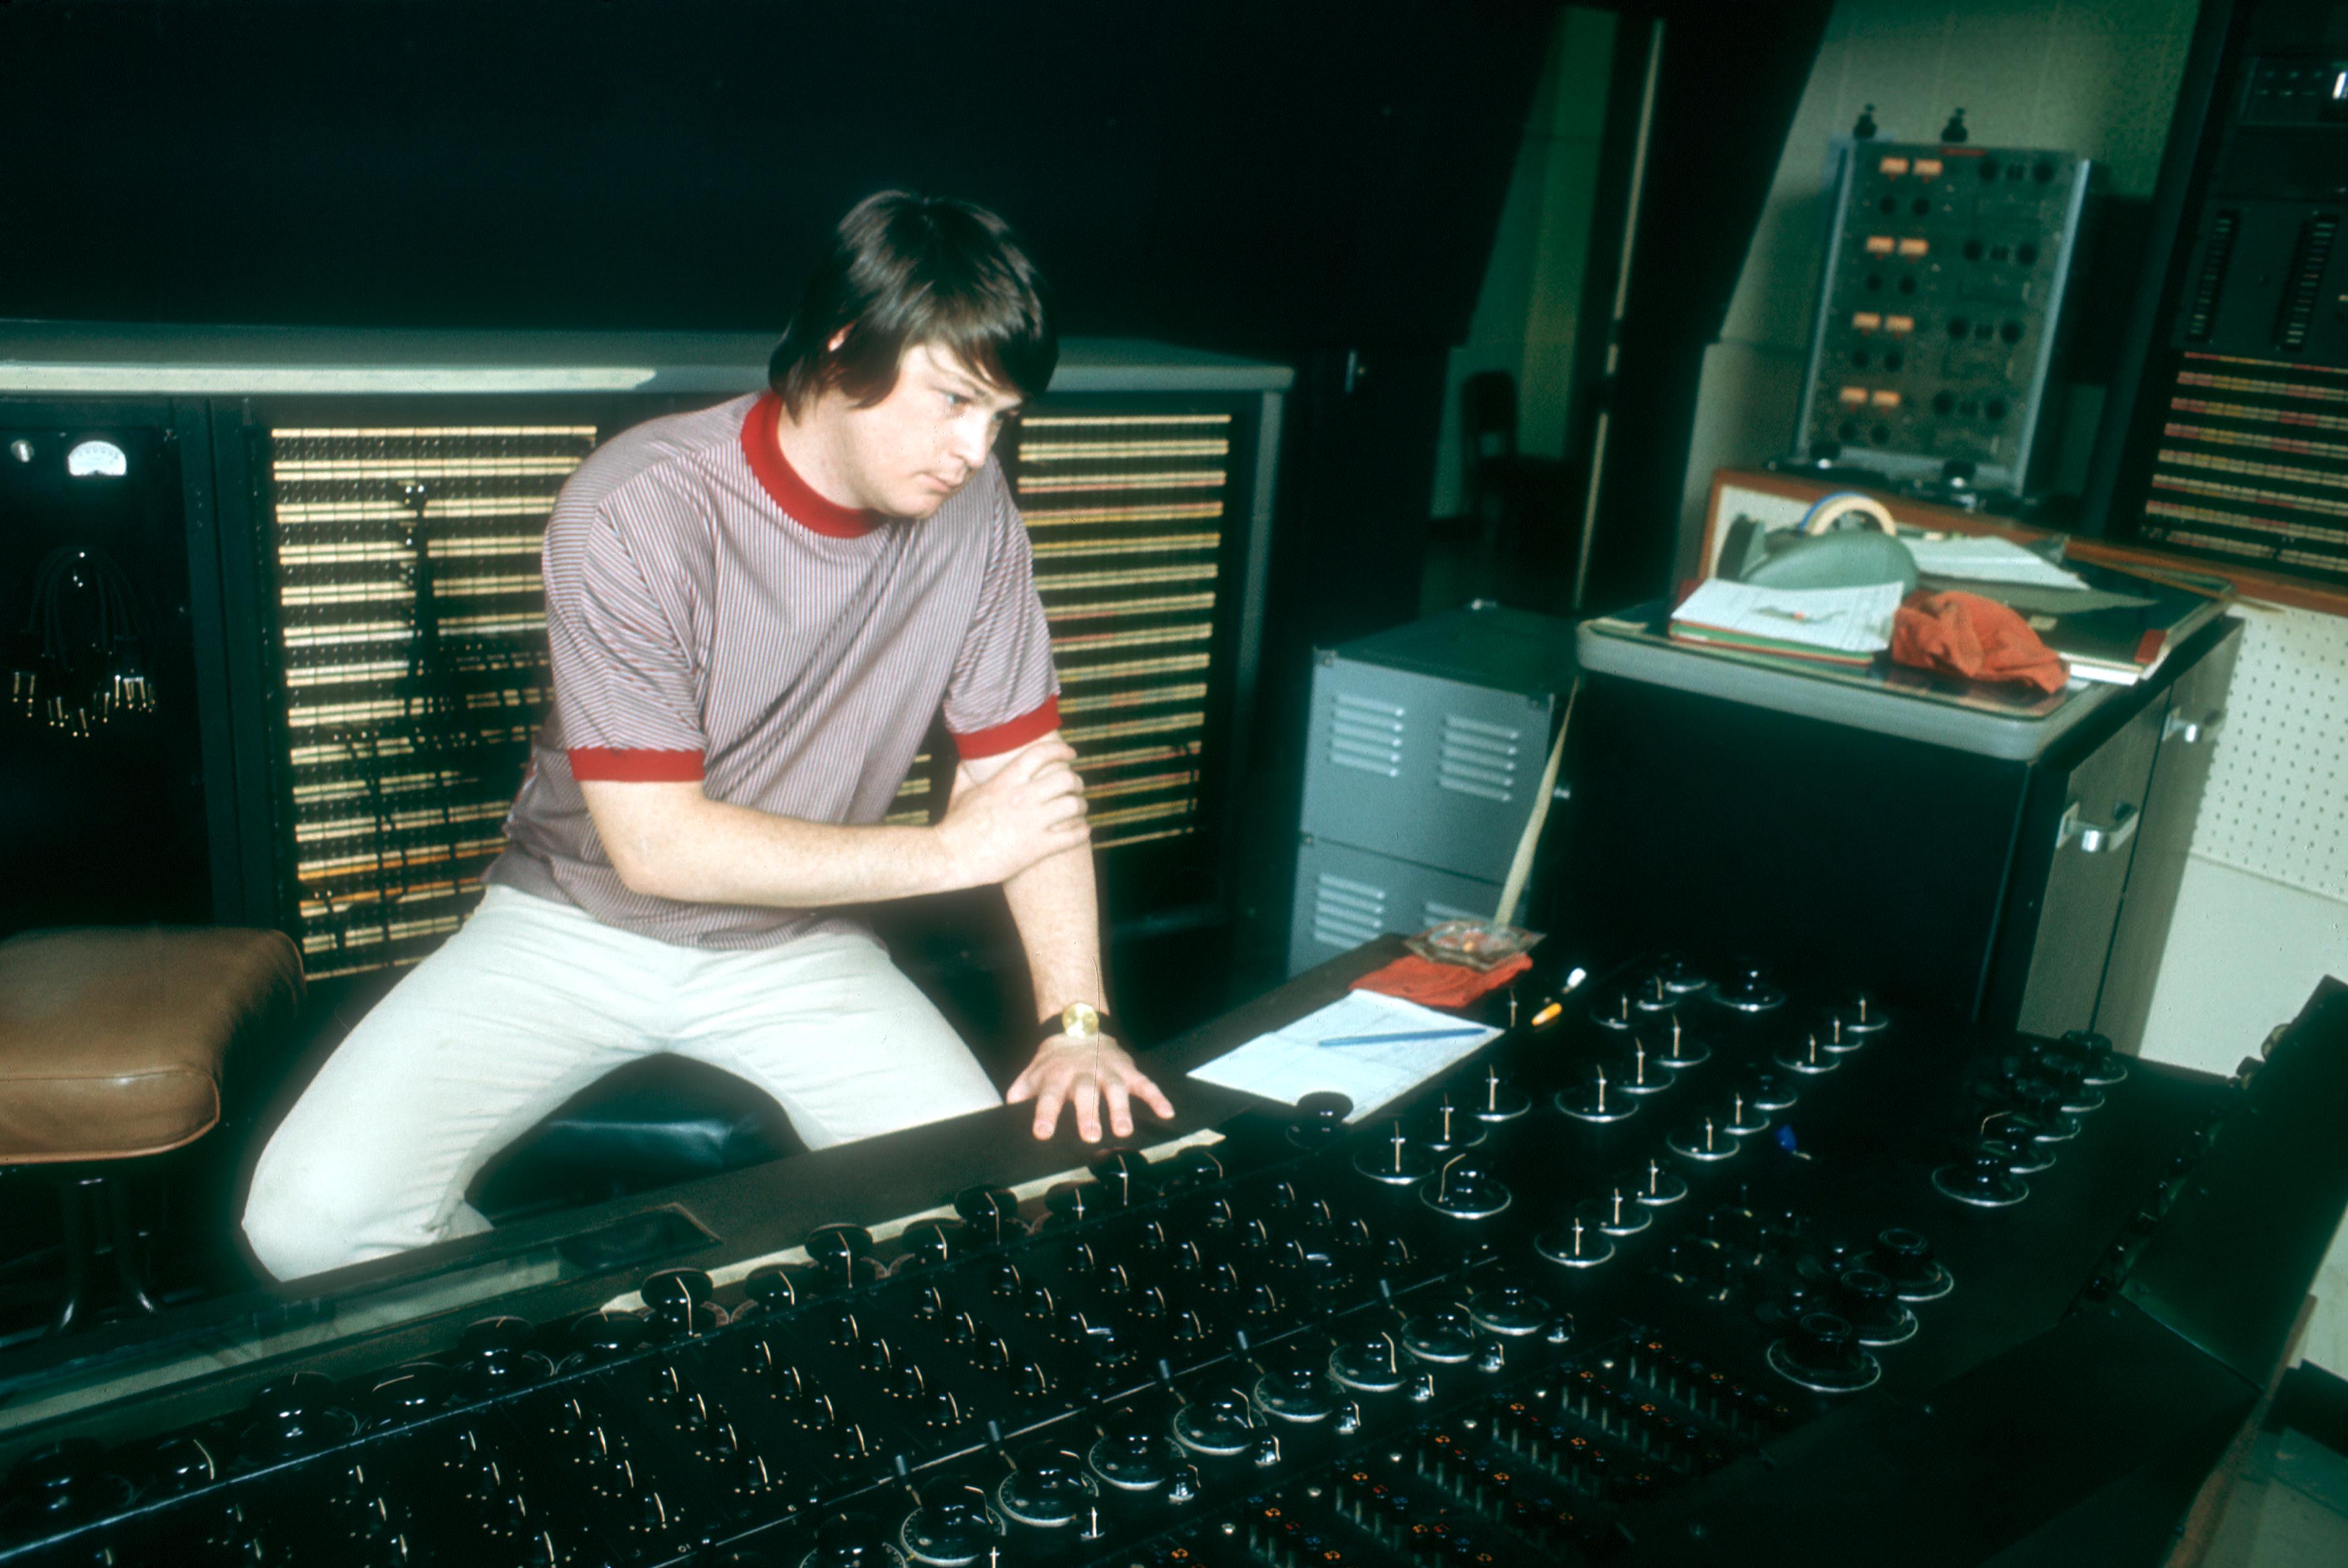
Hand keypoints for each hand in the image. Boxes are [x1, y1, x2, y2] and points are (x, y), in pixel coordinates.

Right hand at [935, 740, 1088, 886]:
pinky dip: (1083, 831)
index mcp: (1006, 781)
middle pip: (1065, 779)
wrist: (950, 856)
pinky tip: (1083, 831)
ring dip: (1082, 806)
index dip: (1061, 751)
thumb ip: (967, 773)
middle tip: (1078, 787)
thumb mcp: (960, 792)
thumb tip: (966, 760)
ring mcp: (1032, 822)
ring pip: (1074, 806)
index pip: (1041, 755)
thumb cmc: (953, 825)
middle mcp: (1023, 798)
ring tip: (1081, 809)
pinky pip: (1072, 836)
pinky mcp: (1037, 847)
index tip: (1071, 754)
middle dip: (1077, 782)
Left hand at [1007, 1033, 1175, 1141]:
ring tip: (1124, 1131)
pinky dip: (1157, 1097)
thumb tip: (1006, 1112)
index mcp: (1057, 1076)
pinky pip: (1145, 1084)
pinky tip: (1167, 1112)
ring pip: (1116, 1089)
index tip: (1043, 1133)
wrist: (1078, 1027)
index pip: (1049, 1096)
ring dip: (1121, 1109)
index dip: (1045, 1114)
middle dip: (1088, 1114)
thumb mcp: (1033, 1072)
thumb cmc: (1053, 1061)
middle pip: (1086, 1093)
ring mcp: (1108, 1071)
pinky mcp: (1128, 1070)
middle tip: (1091, 1137)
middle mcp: (1083, 1073)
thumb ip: (1020, 1092)